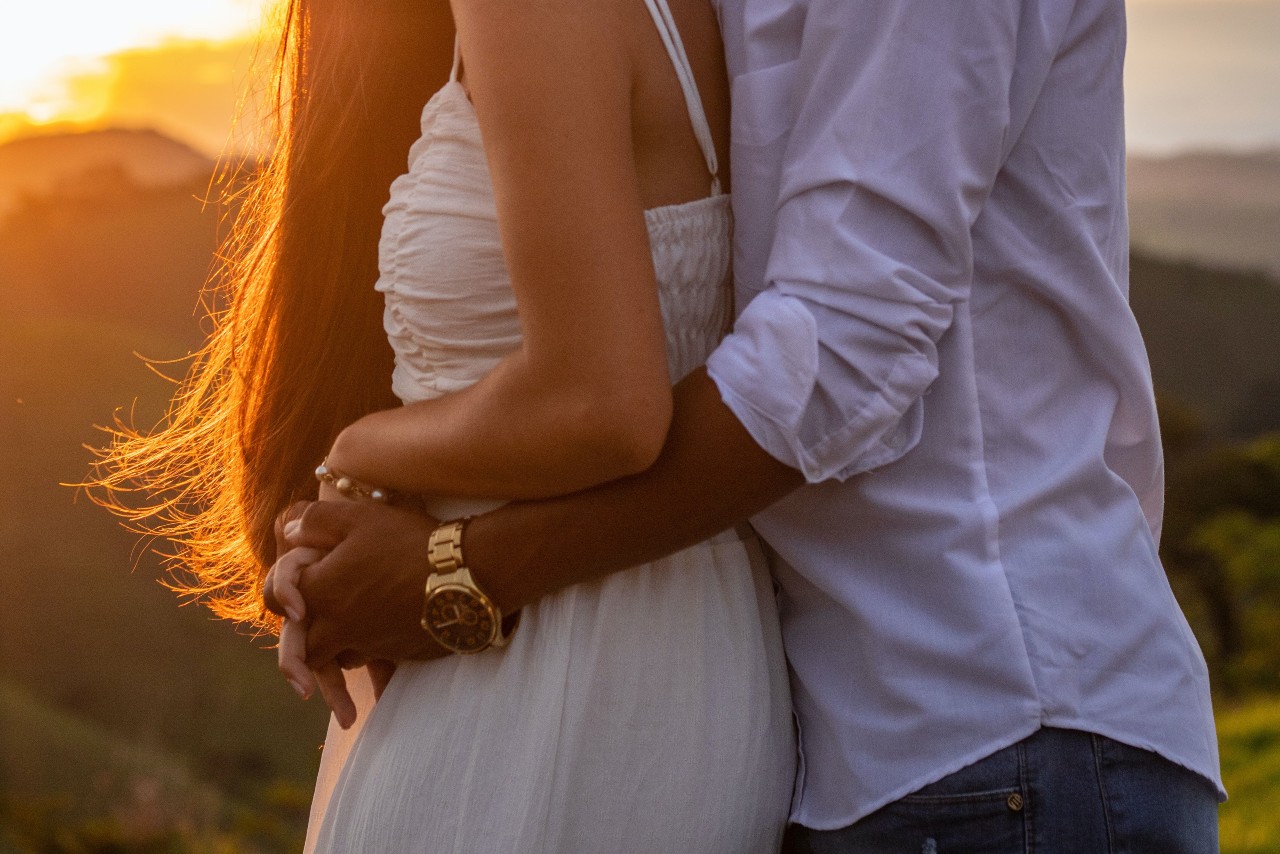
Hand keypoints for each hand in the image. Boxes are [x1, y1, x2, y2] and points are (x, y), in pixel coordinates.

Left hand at [278, 500, 447, 725]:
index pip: (279, 605)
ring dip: (340, 653)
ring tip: (351, 646)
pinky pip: (374, 661)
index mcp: (322, 592)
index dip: (282, 600)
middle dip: (303, 652)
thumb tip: (293, 531)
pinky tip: (387, 643)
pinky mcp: (398, 653)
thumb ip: (317, 520)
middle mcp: (338, 624)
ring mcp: (369, 643)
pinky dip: (373, 655)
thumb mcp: (359, 517)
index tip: (292, 598)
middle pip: (306, 649)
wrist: (464, 574)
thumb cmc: (408, 542)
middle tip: (307, 664)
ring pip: (341, 659)